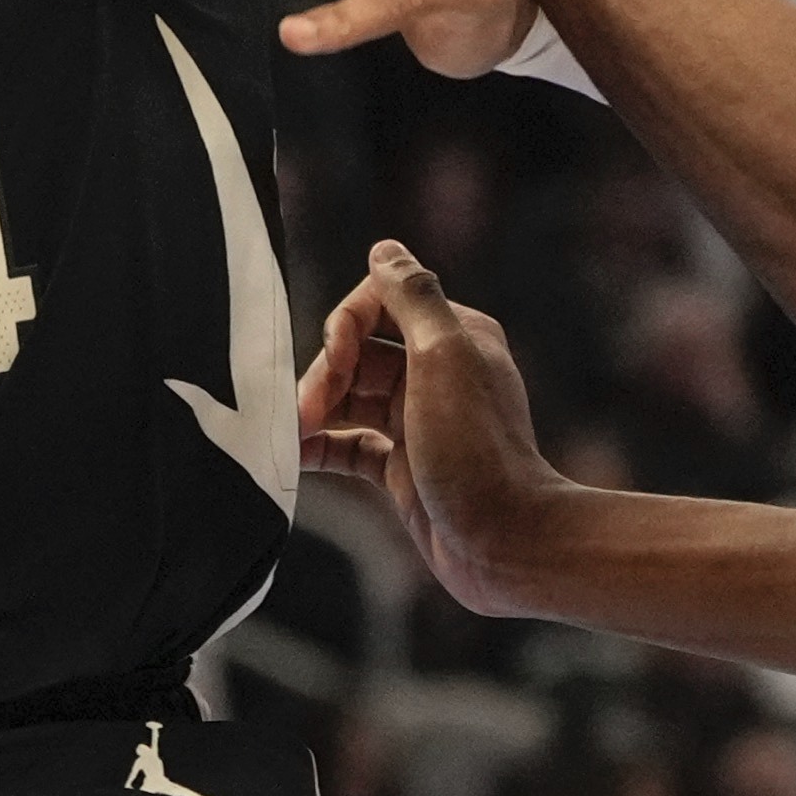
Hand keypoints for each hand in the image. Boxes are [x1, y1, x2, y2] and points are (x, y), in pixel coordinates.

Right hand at [299, 240, 569, 615]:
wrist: (506, 545)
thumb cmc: (478, 451)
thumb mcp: (445, 357)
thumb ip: (413, 297)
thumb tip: (384, 249)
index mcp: (454, 336)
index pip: (380, 302)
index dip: (346, 325)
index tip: (334, 360)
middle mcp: (437, 372)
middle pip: (359, 352)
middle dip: (324, 375)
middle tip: (303, 412)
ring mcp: (419, 422)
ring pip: (350, 398)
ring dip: (315, 410)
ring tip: (289, 435)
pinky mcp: (404, 467)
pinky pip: (350, 443)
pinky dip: (321, 445)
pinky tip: (294, 454)